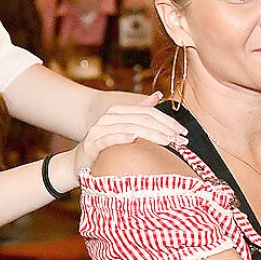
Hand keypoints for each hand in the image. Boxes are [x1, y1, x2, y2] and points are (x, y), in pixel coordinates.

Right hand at [63, 93, 186, 187]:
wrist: (77, 164)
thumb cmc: (104, 148)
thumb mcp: (123, 129)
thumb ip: (140, 112)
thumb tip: (158, 95)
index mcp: (119, 112)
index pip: (148, 112)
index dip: (167, 121)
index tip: (183, 133)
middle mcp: (110, 117)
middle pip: (142, 119)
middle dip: (164, 129)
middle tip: (181, 141)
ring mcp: (100, 129)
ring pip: (130, 127)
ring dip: (151, 134)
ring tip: (168, 141)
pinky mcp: (92, 143)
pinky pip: (109, 138)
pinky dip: (122, 137)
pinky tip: (134, 138)